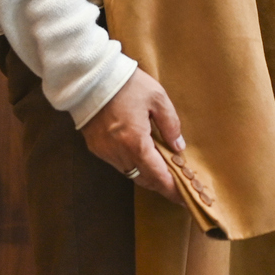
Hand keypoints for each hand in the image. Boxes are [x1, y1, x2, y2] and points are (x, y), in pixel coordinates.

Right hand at [82, 69, 184, 203]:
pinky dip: (130, 162)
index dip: (172, 189)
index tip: (184, 198)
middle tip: (175, 182)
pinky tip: (138, 152)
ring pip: (129, 172)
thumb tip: (178, 147)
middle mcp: (118, 152)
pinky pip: (116, 162)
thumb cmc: (126, 83)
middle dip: (160, 183)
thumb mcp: (157, 98)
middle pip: (143, 179)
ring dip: (145, 172)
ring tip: (159, 165)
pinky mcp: (95, 147)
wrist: (89, 76)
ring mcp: (104, 151)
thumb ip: (170, 124)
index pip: (158, 176)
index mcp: (135, 142)